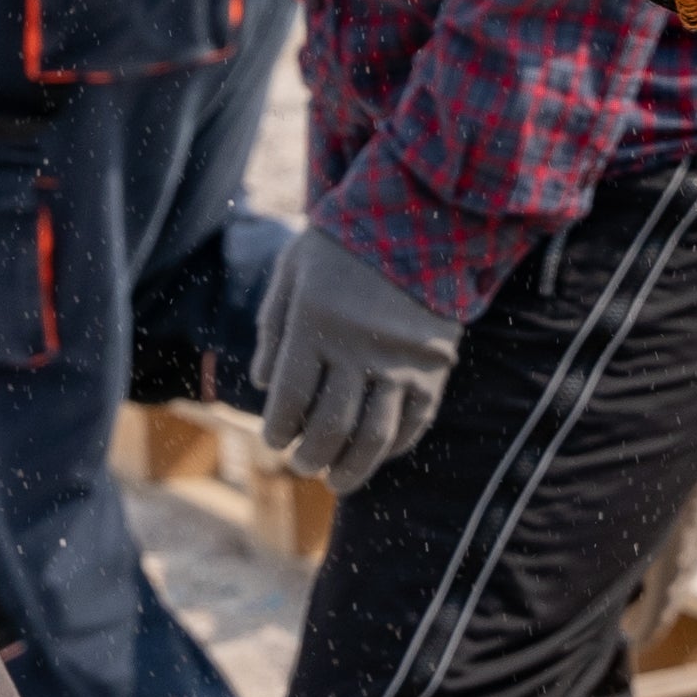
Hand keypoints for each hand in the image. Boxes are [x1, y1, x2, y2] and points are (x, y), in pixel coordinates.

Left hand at [253, 227, 457, 492]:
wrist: (421, 216)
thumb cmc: (344, 242)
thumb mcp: (293, 271)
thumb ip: (273, 327)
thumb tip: (261, 386)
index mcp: (315, 322)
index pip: (289, 398)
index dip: (279, 430)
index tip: (275, 442)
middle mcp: (358, 347)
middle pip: (330, 425)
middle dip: (311, 456)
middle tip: (303, 466)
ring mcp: (401, 360)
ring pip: (374, 435)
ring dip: (353, 467)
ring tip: (337, 480)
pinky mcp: (435, 365)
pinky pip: (416, 421)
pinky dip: (397, 446)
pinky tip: (381, 455)